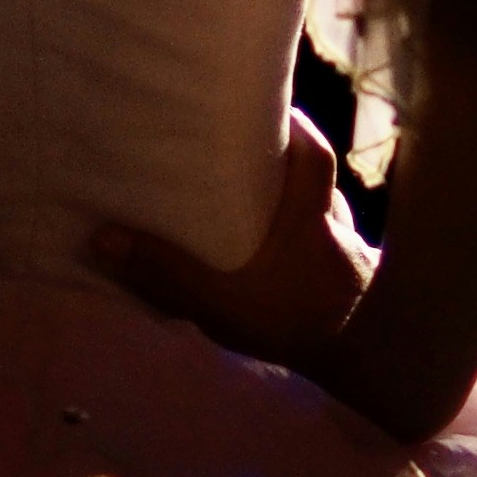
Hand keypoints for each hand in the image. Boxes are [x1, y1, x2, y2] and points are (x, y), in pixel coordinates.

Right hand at [91, 107, 374, 365]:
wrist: (371, 369)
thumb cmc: (298, 324)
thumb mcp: (223, 302)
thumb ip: (167, 273)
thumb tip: (105, 239)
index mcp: (309, 211)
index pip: (312, 150)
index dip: (292, 124)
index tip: (265, 107)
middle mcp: (334, 226)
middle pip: (316, 179)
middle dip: (285, 166)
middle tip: (243, 158)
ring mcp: (347, 258)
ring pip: (322, 218)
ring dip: (294, 212)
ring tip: (252, 211)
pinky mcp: (352, 289)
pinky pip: (325, 253)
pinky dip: (304, 252)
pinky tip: (278, 269)